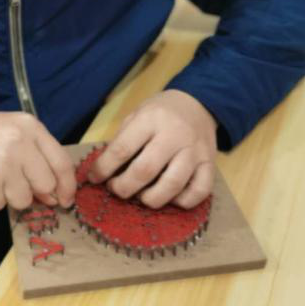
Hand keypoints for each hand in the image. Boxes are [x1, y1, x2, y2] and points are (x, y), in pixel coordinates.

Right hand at [0, 111, 76, 211]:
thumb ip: (37, 155)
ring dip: (11, 195)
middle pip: (46, 184)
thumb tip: (54, 194)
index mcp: (30, 127)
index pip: (61, 162)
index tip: (66, 199)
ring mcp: (2, 163)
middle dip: (37, 192)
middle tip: (20, 187)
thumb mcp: (14, 131)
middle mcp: (19, 143)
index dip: (68, 185)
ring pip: (23, 199)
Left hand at [87, 89, 217, 208]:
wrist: (198, 103)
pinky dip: (182, 202)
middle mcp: (174, 134)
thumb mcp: (136, 115)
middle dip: (124, 187)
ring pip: (173, 185)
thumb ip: (122, 140)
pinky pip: (199, 191)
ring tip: (141, 196)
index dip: (103, 168)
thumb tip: (103, 171)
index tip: (94, 178)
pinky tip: (170, 197)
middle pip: (145, 170)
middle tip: (116, 189)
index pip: (122, 149)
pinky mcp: (211, 163)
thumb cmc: (160, 112)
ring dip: (151, 198)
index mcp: (151, 119)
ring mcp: (195, 150)